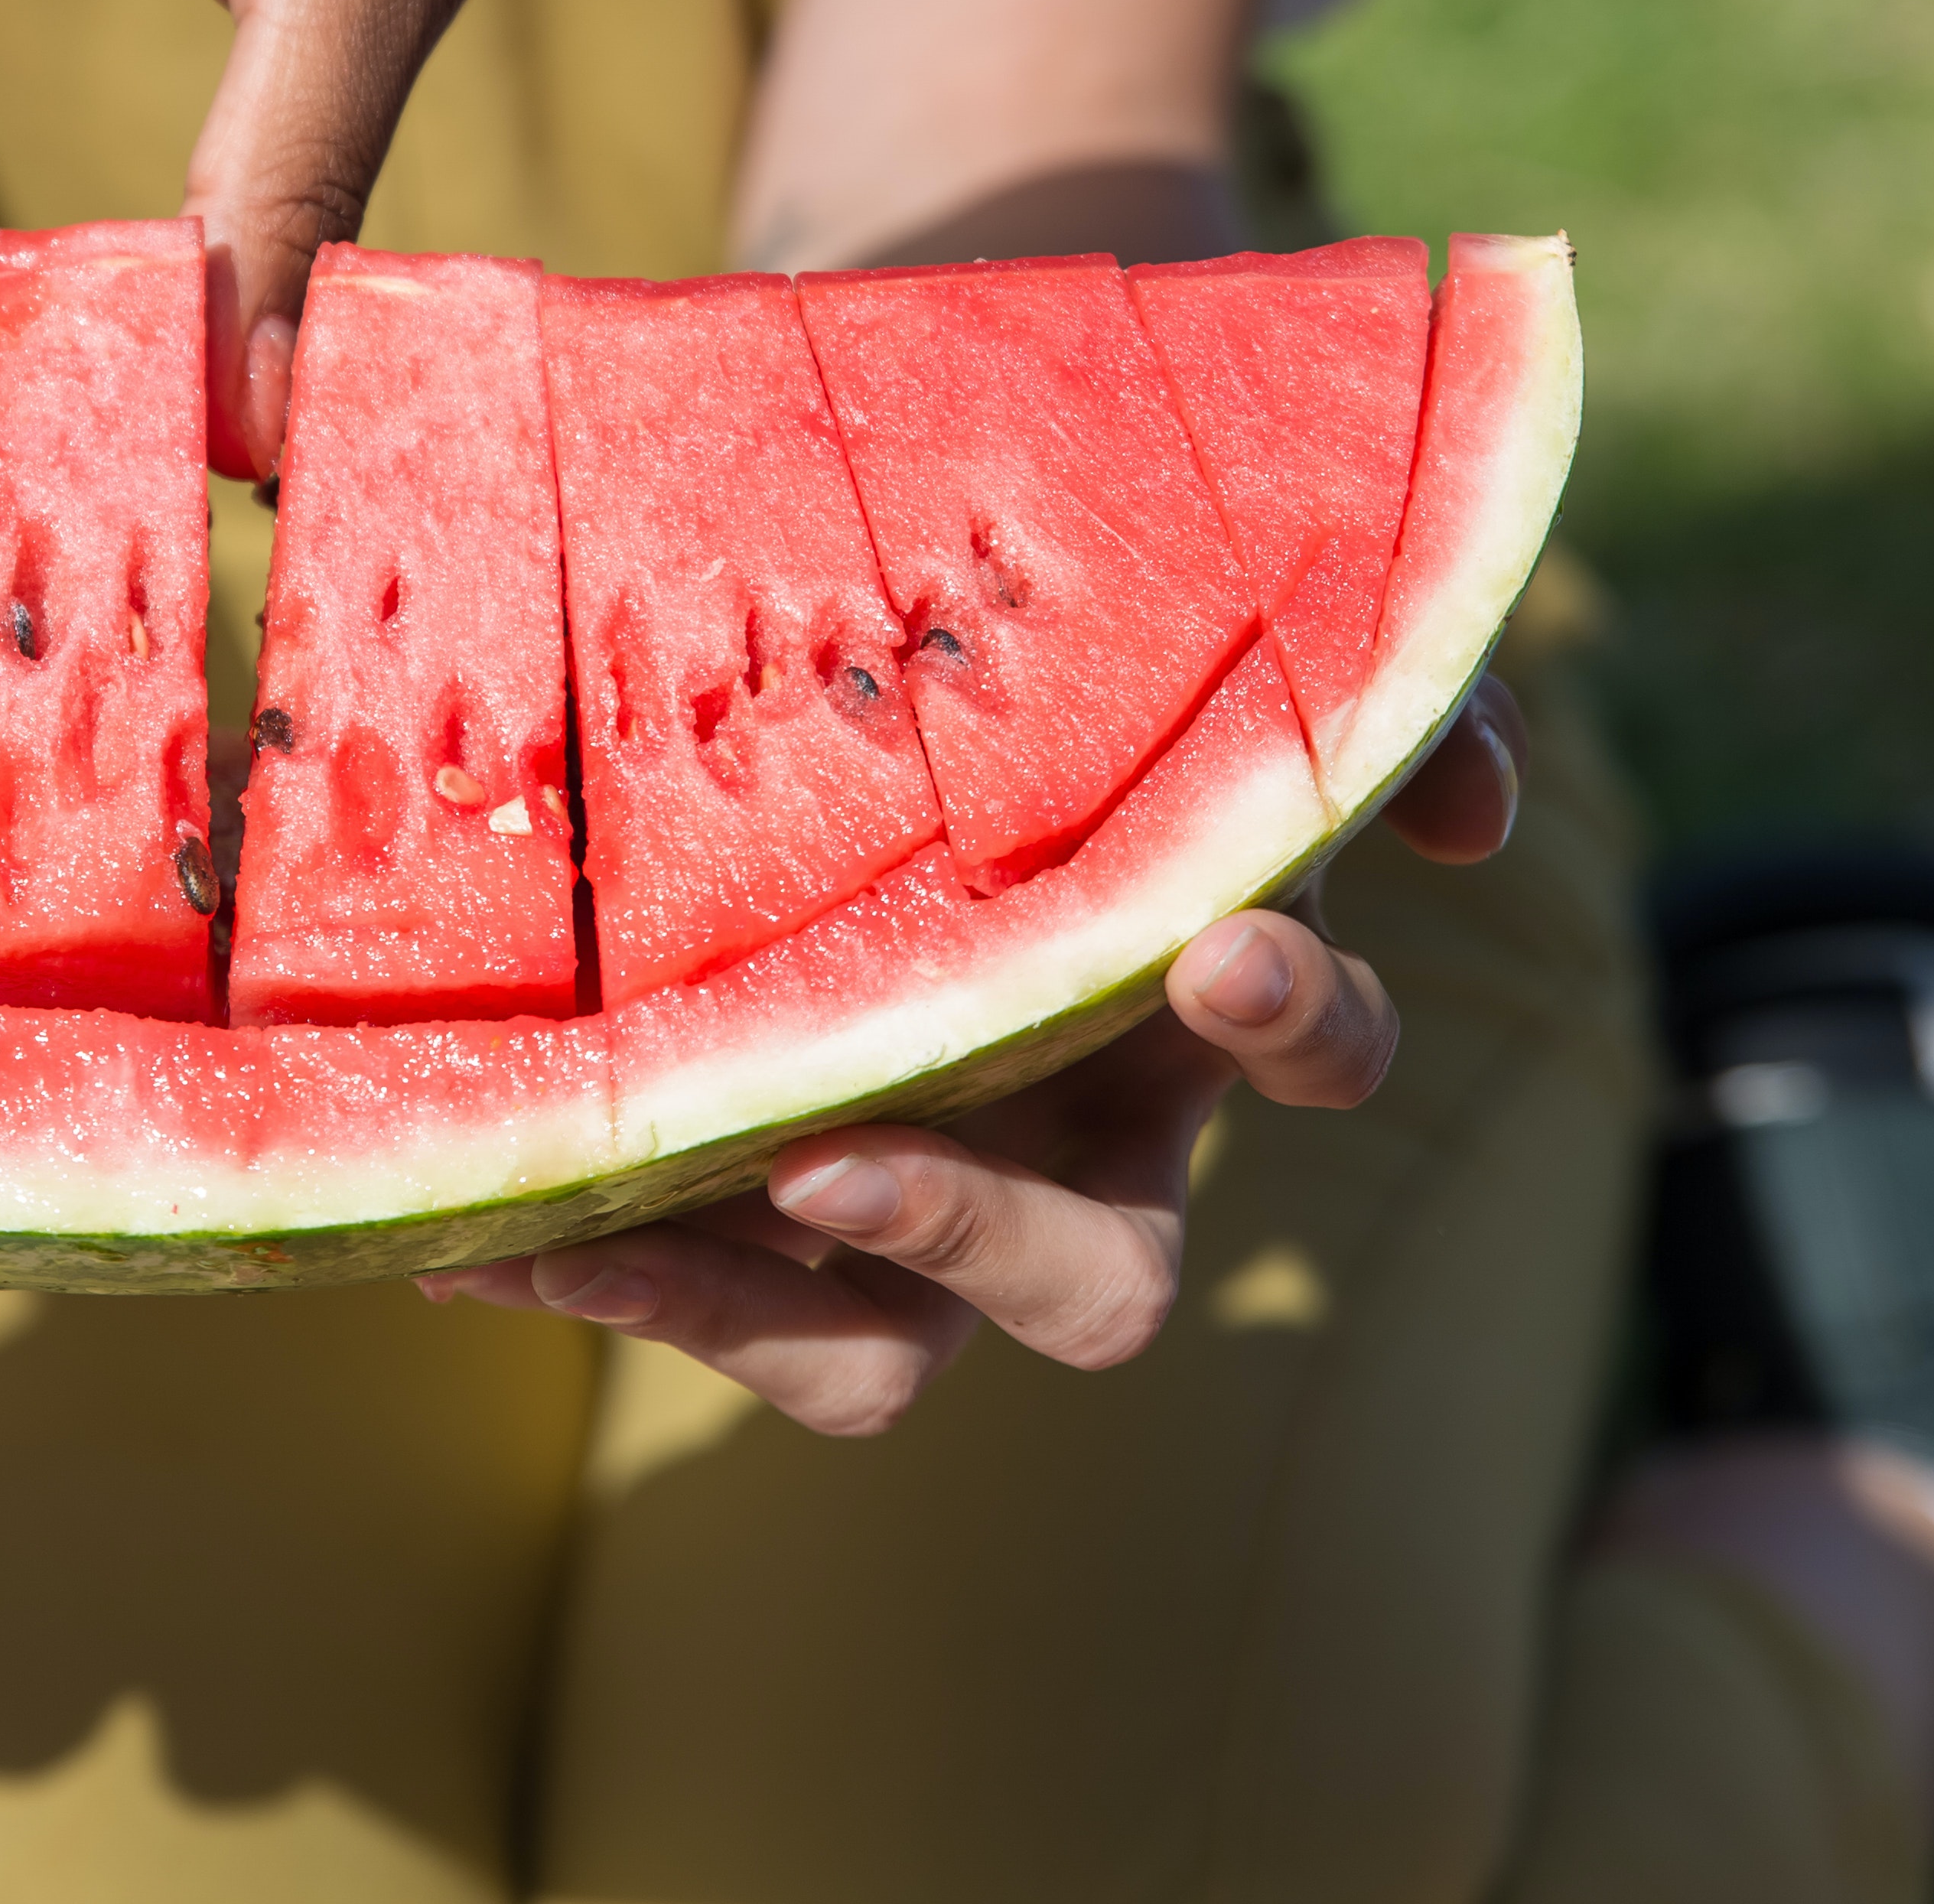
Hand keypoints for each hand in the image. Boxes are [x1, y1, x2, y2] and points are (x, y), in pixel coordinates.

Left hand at [422, 675, 1524, 1431]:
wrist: (815, 575)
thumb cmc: (1038, 608)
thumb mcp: (1182, 598)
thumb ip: (1341, 666)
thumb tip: (1469, 818)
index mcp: (1180, 987)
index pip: (1318, 1050)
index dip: (1298, 1018)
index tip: (1214, 938)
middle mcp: (1066, 1131)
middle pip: (1101, 1292)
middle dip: (974, 1235)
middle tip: (828, 1157)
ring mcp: (908, 1194)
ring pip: (881, 1358)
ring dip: (741, 1307)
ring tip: (593, 1223)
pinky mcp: (746, 1220)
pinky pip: (695, 1309)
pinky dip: (597, 1276)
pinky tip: (464, 1222)